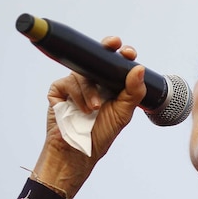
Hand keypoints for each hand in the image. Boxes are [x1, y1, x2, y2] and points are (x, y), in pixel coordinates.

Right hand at [31, 36, 146, 198]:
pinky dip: (76, 96)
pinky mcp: (59, 91)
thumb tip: (139, 68)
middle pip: (97, 57)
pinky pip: (66, 82)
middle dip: (105, 48)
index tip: (128, 53)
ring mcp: (75, 85)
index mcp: (110, 84)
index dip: (122, 53)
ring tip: (95, 108)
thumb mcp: (123, 113)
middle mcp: (93, 81)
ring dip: (90, 90)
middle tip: (113, 45)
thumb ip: (133, 91)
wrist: (78, 153)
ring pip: (82, 73)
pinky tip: (81, 110)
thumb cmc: (101, 134)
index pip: (116, 63)